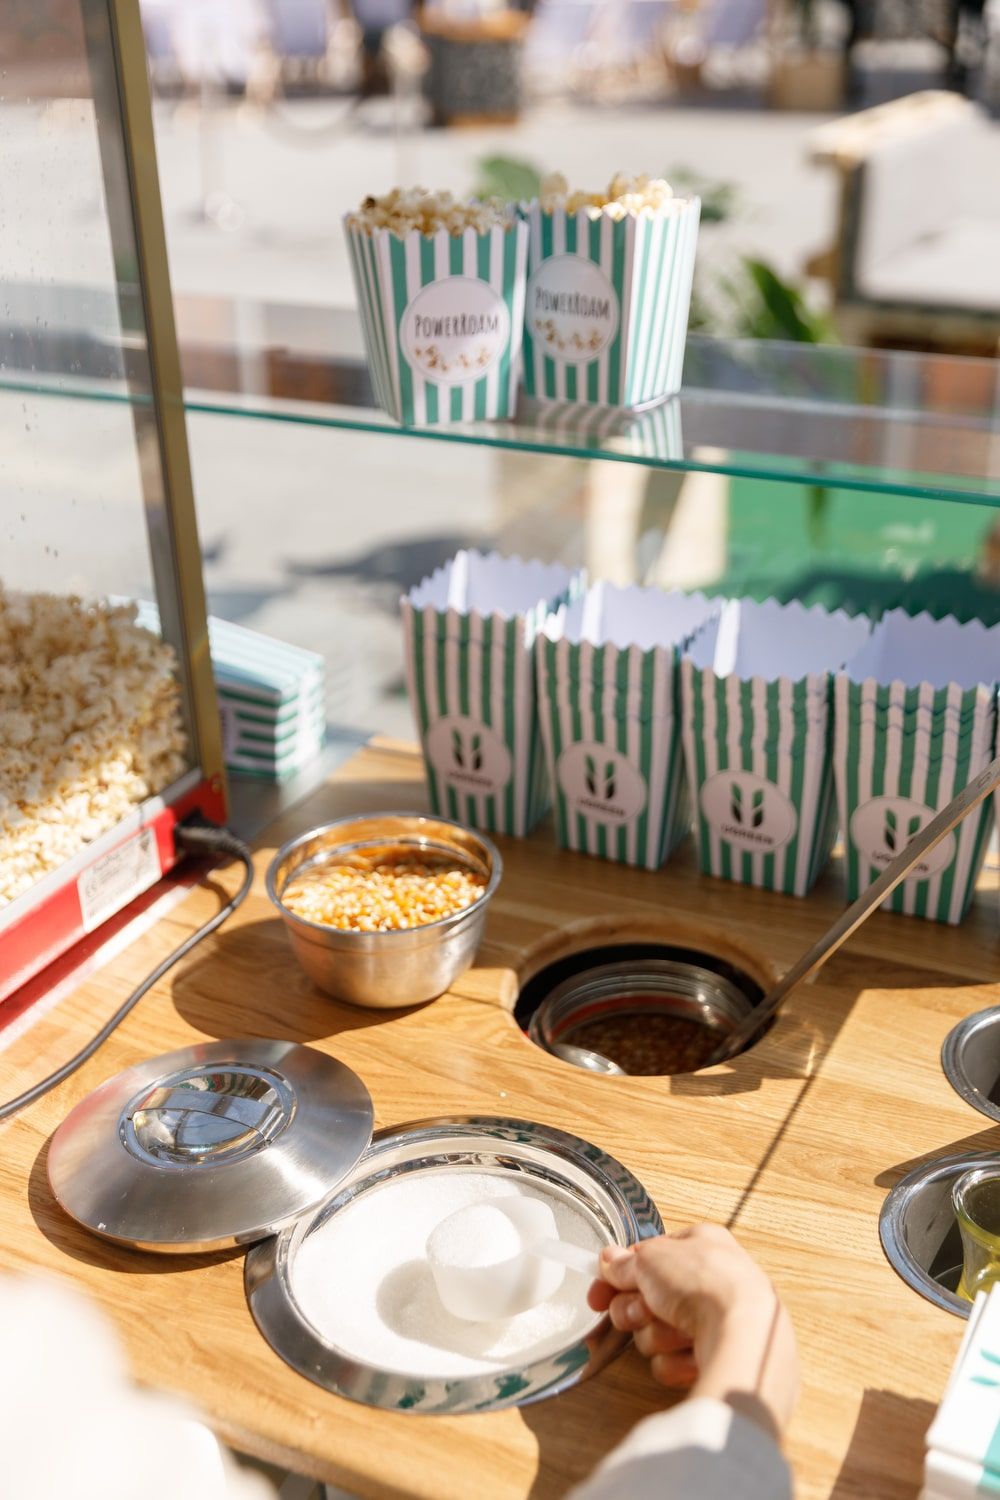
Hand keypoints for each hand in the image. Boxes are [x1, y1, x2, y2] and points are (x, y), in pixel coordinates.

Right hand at [588, 1224, 797, 1441]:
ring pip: (658, 1332)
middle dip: (636, 1310)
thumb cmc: (706, 1284)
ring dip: (658, 1334)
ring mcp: (715, 1322)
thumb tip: (608, 1261)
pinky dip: (676, 1361)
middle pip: (648, 1299)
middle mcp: (709, 1281)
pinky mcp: (716, 1358)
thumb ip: (625, 1262)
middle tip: (641, 1311)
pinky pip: (675, 1362)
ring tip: (675, 1330)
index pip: (647, 1259)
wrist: (743, 1335)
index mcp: (700, 1245)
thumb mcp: (652, 1259)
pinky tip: (692, 1354)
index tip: (598, 1295)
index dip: (617, 1277)